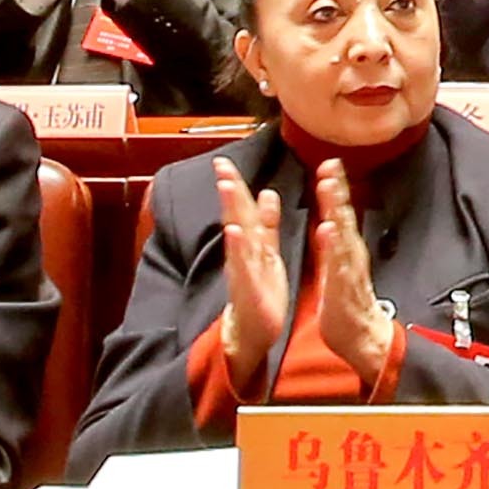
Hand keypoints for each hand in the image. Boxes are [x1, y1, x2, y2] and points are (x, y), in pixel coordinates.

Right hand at [215, 166, 298, 387]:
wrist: (256, 329)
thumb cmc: (262, 289)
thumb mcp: (267, 251)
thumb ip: (266, 224)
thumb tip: (267, 192)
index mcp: (253, 242)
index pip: (243, 208)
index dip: (235, 184)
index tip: (223, 159)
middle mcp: (244, 252)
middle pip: (236, 216)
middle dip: (230, 190)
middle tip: (221, 164)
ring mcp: (244, 269)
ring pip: (238, 236)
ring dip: (232, 211)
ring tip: (227, 187)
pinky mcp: (249, 288)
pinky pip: (244, 266)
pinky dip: (239, 249)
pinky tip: (234, 232)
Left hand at [305, 159, 394, 386]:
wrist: (362, 339)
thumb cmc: (347, 306)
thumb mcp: (336, 270)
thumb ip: (333, 246)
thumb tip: (328, 223)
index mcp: (345, 250)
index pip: (339, 213)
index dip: (334, 188)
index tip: (328, 163)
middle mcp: (351, 254)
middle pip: (344, 216)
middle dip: (336, 189)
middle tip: (330, 164)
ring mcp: (349, 269)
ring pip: (342, 233)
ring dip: (335, 209)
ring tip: (328, 186)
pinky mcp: (343, 287)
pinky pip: (337, 263)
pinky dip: (332, 246)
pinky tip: (327, 230)